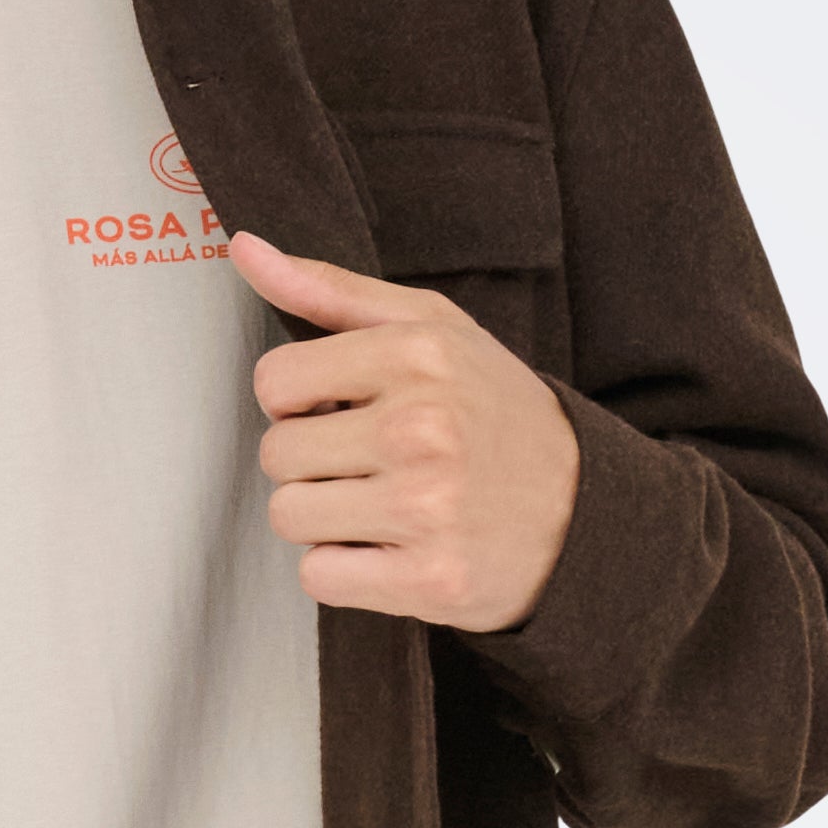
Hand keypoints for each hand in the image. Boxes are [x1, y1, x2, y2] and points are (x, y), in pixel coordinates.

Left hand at [231, 238, 576, 634]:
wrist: (584, 507)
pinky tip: (389, 549)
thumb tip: (244, 248)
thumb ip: (331, 290)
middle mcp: (422, 428)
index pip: (275, 381)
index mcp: (418, 355)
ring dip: (322, 519)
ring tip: (380, 505)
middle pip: (277, 453)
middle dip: (311, 461)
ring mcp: (427, 507)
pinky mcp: (429, 579)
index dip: (298, 401)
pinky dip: (344, 571)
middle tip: (370, 462)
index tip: (342, 408)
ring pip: (290, 517)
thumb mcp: (430, 328)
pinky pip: (320, 577)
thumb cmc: (492, 412)